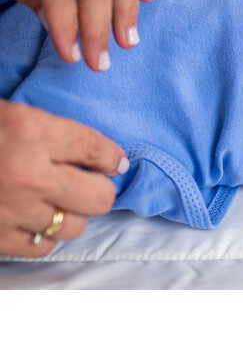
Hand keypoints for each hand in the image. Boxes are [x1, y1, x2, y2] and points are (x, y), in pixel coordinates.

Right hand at [0, 100, 128, 256]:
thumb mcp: (9, 115)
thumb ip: (52, 133)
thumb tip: (100, 156)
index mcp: (31, 131)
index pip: (97, 149)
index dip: (112, 157)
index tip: (113, 162)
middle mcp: (27, 173)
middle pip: (99, 197)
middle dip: (100, 190)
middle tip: (91, 183)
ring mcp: (11, 210)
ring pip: (75, 225)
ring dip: (72, 213)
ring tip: (58, 200)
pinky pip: (44, 246)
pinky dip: (45, 233)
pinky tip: (35, 218)